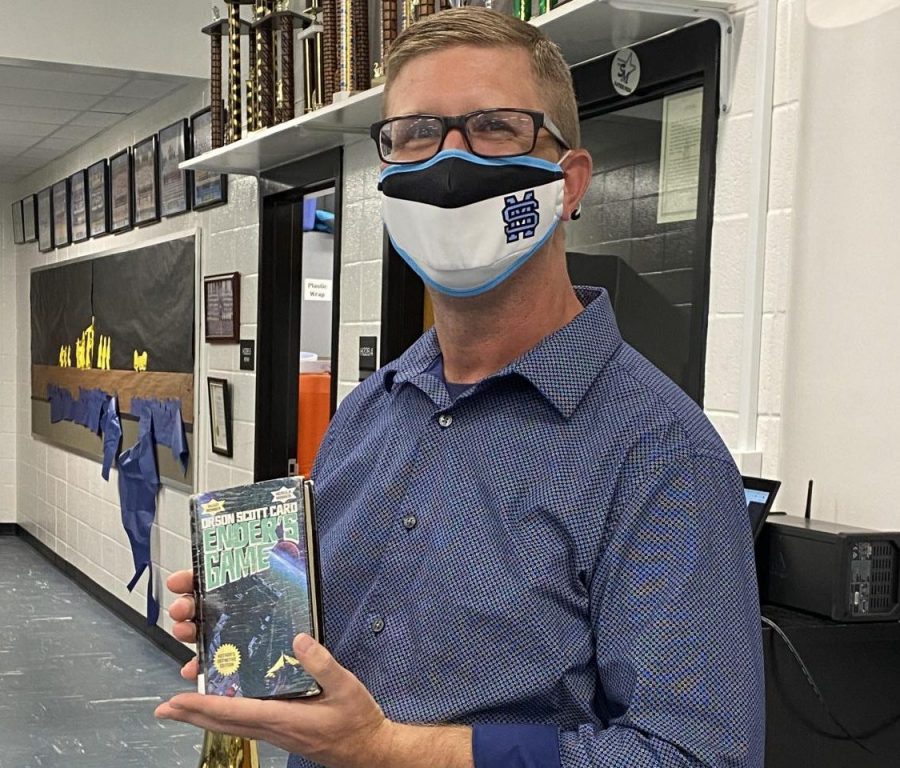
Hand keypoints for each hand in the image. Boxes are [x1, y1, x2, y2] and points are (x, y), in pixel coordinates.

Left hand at [158, 569, 392, 766]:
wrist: (369, 749)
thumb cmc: (357, 721)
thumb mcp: (346, 687)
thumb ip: (322, 664)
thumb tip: (298, 640)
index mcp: (284, 718)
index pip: (233, 712)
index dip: (201, 706)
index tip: (175, 701)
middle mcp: (273, 728)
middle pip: (222, 723)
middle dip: (192, 714)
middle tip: (165, 708)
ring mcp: (276, 732)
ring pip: (231, 725)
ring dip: (205, 716)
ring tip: (185, 706)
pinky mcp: (282, 731)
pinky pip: (245, 724)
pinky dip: (226, 716)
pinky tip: (224, 707)